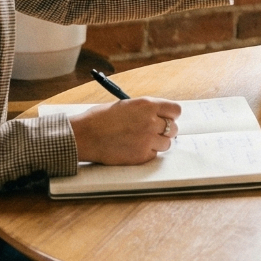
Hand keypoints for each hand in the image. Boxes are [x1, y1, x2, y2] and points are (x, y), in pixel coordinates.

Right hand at [67, 96, 183, 164]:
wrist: (85, 136)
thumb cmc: (100, 119)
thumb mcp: (125, 106)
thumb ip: (144, 110)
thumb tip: (158, 116)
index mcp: (147, 105)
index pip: (175, 110)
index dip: (171, 115)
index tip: (167, 118)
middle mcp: (151, 121)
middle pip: (174, 128)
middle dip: (165, 130)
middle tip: (154, 131)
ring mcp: (148, 140)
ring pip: (167, 143)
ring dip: (157, 143)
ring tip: (142, 141)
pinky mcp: (142, 156)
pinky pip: (154, 155)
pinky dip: (147, 153)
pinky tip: (133, 148)